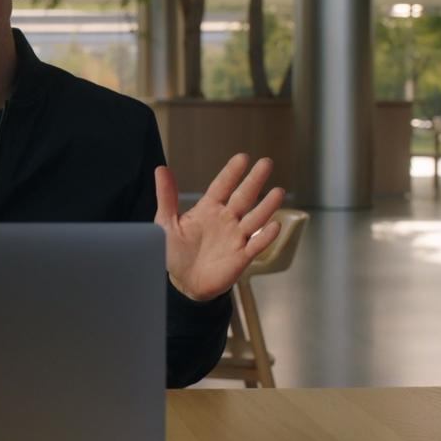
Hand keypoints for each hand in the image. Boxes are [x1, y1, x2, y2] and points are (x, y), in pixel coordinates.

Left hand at [154, 154, 284, 301]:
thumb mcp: (166, 223)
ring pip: (255, 218)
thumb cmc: (175, 251)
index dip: (231, 173)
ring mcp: (236, 237)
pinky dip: (265, 236)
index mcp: (208, 209)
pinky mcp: (242, 256)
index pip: (222, 186)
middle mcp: (226, 219)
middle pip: (243, 197)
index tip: (243, 157)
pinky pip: (256, 245)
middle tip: (267, 163)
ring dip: (267, 206)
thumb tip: (161, 169)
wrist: (183, 283)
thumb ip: (166, 197)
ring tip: (279, 192)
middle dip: (255, 181)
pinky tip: (274, 225)